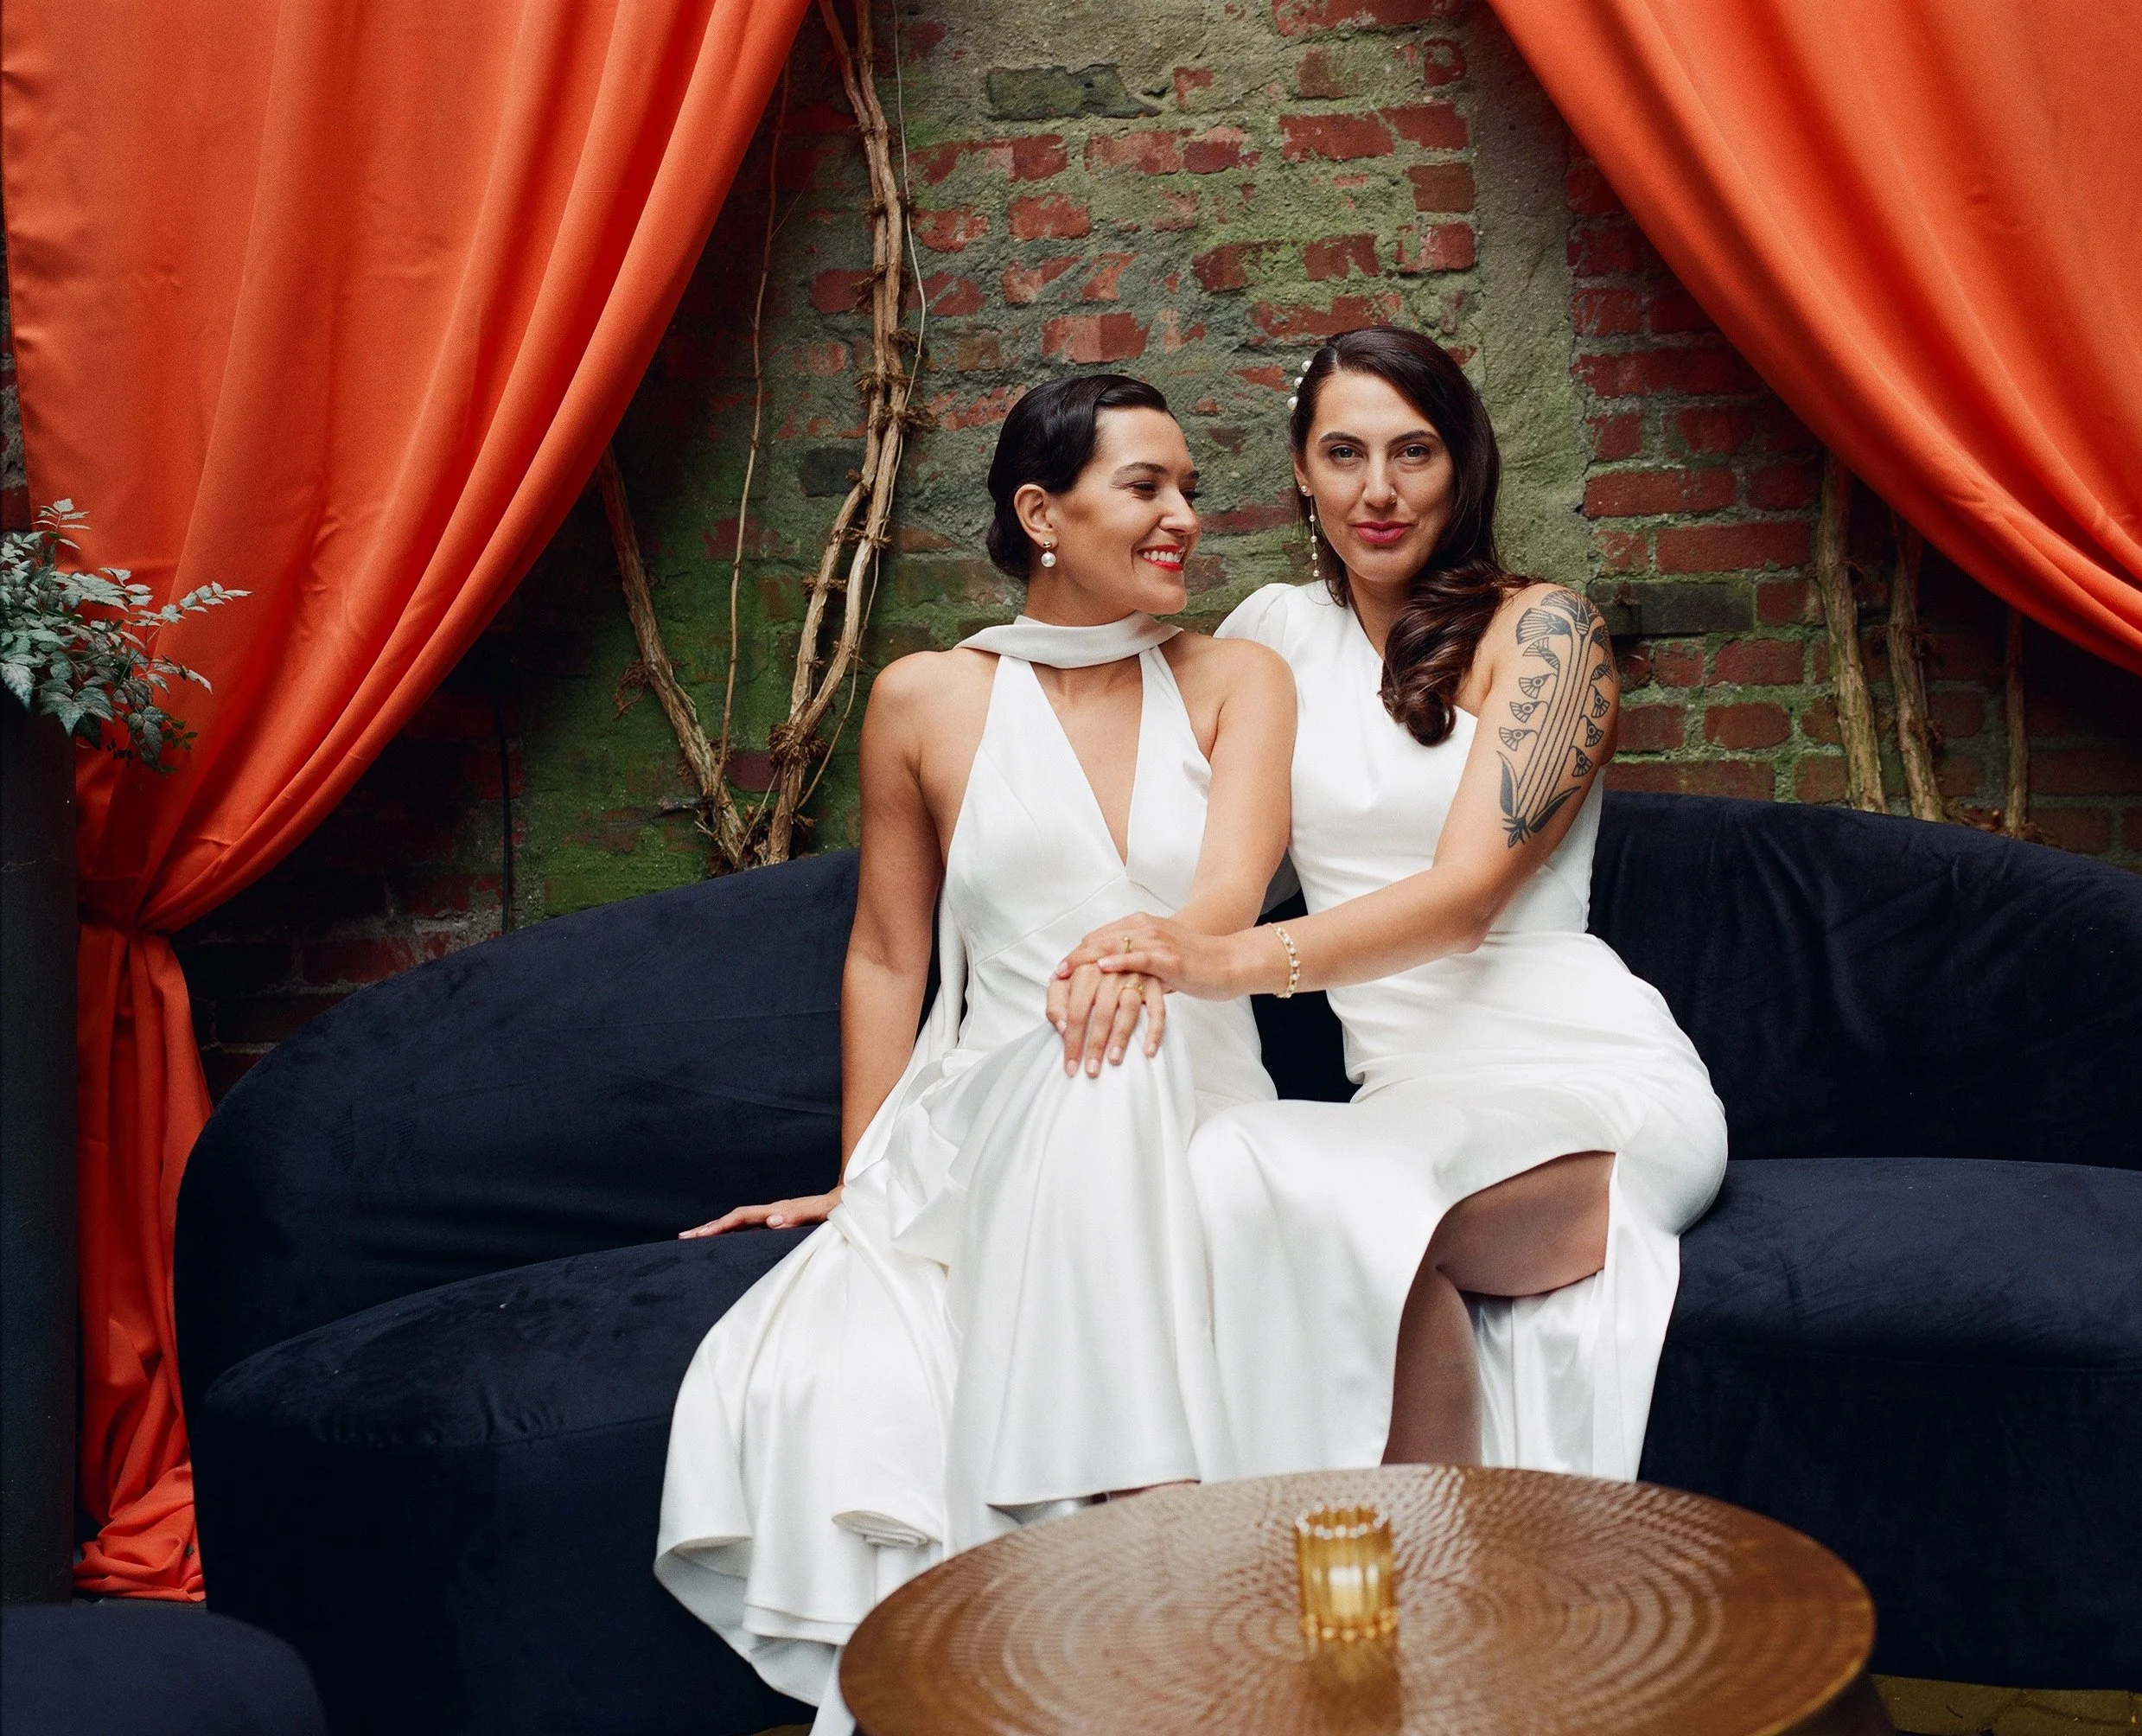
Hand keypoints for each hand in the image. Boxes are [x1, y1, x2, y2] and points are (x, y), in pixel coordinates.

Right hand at [681, 1187, 841, 1237]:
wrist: (850, 1198)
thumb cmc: (838, 1208)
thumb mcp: (820, 1213)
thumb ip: (797, 1216)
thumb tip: (771, 1221)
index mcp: (779, 1210)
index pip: (742, 1218)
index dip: (720, 1226)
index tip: (700, 1235)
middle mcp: (774, 1210)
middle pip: (734, 1218)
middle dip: (709, 1227)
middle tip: (684, 1237)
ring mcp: (776, 1214)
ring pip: (740, 1221)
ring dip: (717, 1228)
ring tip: (695, 1237)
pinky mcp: (781, 1219)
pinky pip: (751, 1226)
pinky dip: (734, 1231)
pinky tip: (727, 1239)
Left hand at [1047, 959, 1165, 1076]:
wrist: (1120, 947)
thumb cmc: (1089, 971)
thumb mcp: (1066, 980)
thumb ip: (1056, 1001)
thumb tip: (1062, 1027)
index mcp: (1085, 970)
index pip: (1076, 1011)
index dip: (1072, 1040)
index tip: (1070, 1065)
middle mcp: (1111, 971)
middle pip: (1102, 1012)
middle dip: (1095, 1044)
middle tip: (1091, 1070)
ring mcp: (1135, 976)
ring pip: (1129, 1009)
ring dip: (1122, 1036)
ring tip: (1114, 1060)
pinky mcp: (1154, 983)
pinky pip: (1157, 1009)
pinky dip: (1154, 1030)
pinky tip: (1148, 1051)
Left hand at [1059, 912, 1255, 1001]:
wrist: (1231, 961)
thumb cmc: (1196, 963)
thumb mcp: (1159, 959)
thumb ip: (1136, 963)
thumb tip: (1113, 979)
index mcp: (1140, 926)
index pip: (1098, 938)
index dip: (1076, 955)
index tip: (1058, 972)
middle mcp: (1144, 929)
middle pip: (1099, 942)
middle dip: (1074, 961)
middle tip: (1053, 978)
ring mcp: (1157, 941)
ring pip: (1112, 949)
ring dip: (1086, 965)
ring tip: (1065, 977)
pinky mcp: (1169, 958)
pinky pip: (1138, 958)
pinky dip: (1118, 962)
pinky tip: (1101, 969)